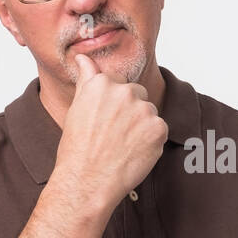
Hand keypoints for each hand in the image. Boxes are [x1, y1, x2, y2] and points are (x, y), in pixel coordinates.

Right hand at [52, 52, 168, 208]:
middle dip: (130, 113)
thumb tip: (82, 57)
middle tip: (113, 136)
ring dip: (141, 127)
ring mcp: (144, 109)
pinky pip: (159, 131)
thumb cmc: (77, 149)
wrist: (87, 181)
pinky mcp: (159, 128)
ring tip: (122, 147)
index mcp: (102, 83)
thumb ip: (87, 79)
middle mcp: (125, 91)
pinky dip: (151, 142)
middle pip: (137, 95)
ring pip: (149, 114)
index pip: (118, 85)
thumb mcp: (77, 108)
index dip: (112, 107)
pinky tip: (133, 154)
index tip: (104, 123)